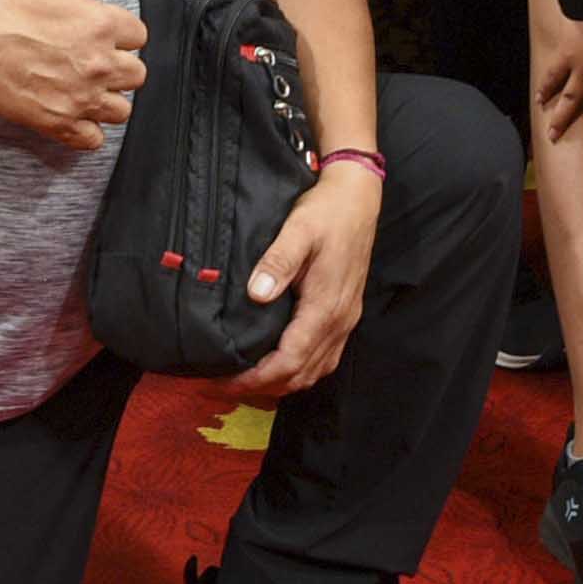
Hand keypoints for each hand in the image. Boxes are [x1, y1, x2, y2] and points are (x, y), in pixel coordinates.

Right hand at [0, 0, 147, 149]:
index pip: (139, 35)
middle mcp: (98, 64)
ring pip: (121, 110)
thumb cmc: (5, 3)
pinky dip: (88, 130)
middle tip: (94, 59)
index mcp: (102, 24)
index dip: (121, 33)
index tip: (103, 33)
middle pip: (136, 74)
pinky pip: (94, 140)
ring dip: (108, 99)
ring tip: (87, 86)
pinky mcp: (60, 123)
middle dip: (119, 66)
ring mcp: (81, 98)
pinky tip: (74, 111)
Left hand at [230, 164, 384, 398]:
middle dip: (262, 386)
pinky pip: (324, 358)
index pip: (290, 360)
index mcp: (325, 307)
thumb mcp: (299, 228)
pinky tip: (280, 362)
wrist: (359, 197)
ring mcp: (345, 320)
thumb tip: (257, 294)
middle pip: (301, 375)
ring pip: (315, 371)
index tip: (224, 381)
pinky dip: (300, 370)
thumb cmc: (327, 211)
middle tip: (223, 384)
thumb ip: (278, 262)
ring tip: (246, 379)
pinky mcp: (346, 313)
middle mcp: (339, 321)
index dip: (256, 378)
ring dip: (282, 382)